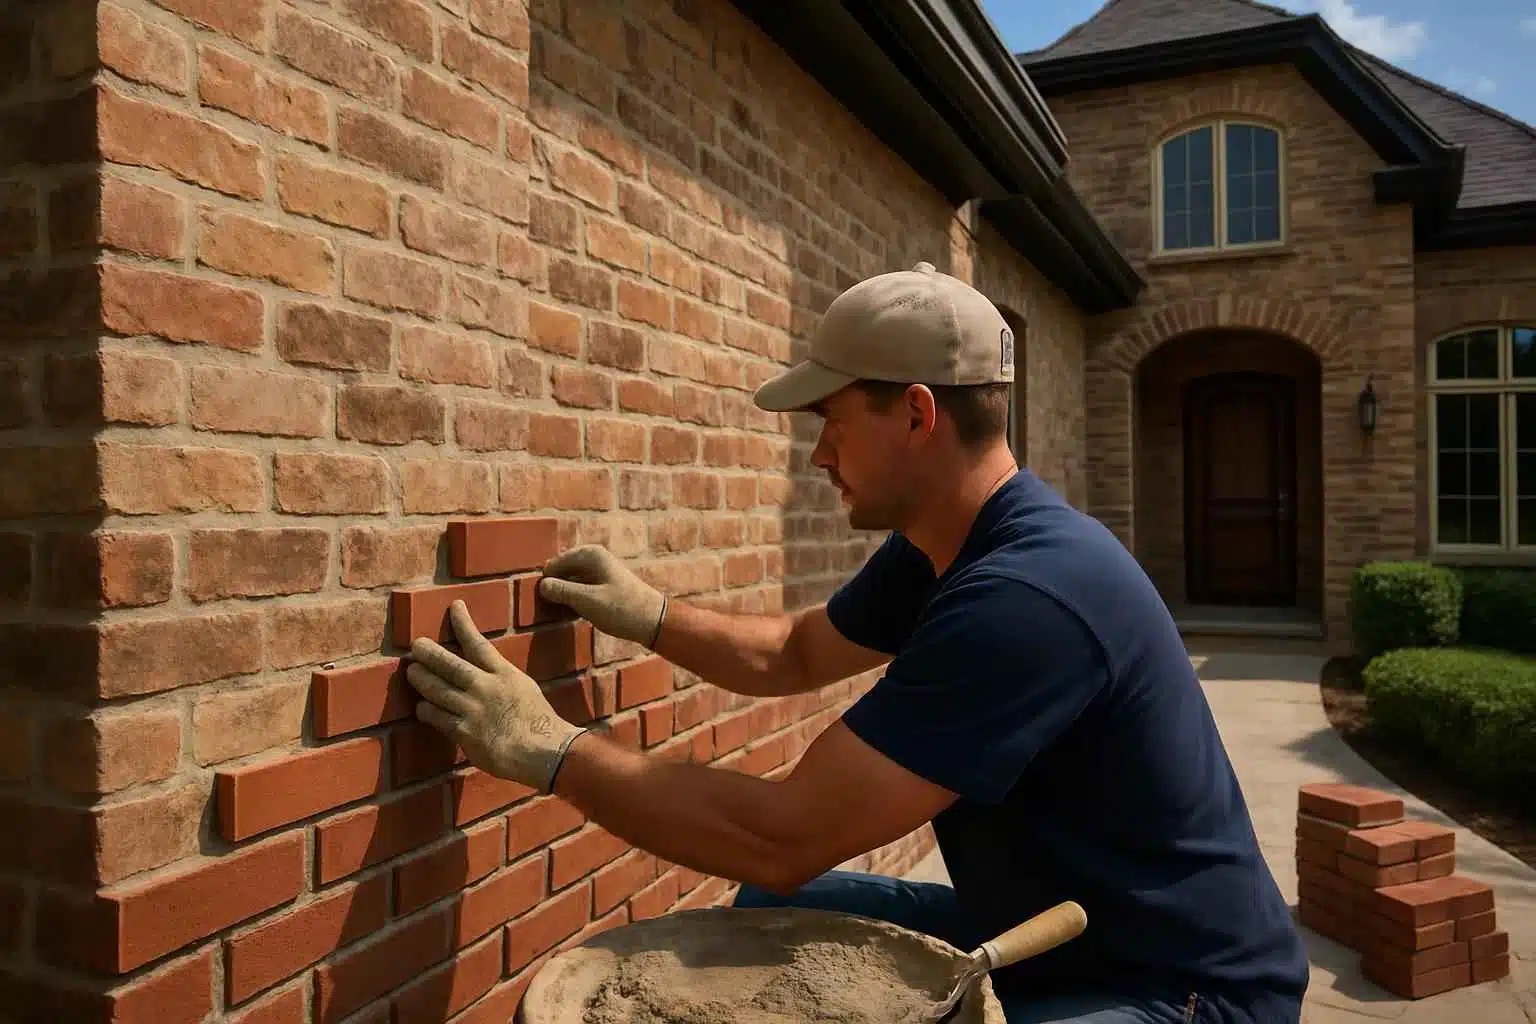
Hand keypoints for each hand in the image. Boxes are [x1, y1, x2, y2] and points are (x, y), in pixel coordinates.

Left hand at [405, 600, 586, 792]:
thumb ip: (503, 679)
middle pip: (450, 664)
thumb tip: (487, 672)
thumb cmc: (539, 721)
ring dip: (421, 679)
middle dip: (429, 652)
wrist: (544, 751)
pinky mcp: (465, 732)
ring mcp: (473, 709)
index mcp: (504, 674)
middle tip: (416, 644)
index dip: (464, 624)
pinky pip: (438, 718)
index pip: (479, 643)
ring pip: (438, 690)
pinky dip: (426, 711)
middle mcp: (486, 687)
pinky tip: (421, 708)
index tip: (455, 606)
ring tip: (412, 672)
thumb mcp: (524, 689)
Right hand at [538, 545, 666, 646]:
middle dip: (555, 590)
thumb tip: (541, 585)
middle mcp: (593, 558)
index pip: (553, 566)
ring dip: (565, 597)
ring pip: (570, 583)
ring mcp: (599, 572)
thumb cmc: (622, 609)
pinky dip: (575, 601)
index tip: (543, 604)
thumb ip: (562, 592)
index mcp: (590, 555)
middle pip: (561, 573)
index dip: (547, 584)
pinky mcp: (603, 586)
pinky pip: (580, 590)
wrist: (653, 621)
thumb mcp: (588, 601)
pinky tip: (575, 615)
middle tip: (552, 610)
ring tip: (563, 614)